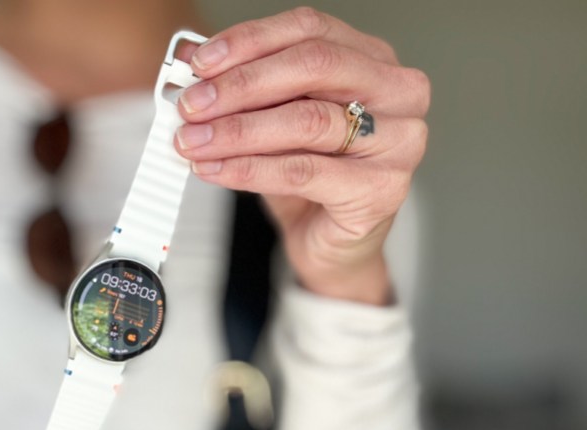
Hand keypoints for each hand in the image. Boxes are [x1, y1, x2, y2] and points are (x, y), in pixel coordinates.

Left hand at [175, 8, 429, 304]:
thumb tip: (189, 64)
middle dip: (241, 85)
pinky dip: (250, 169)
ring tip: (194, 141)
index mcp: (373, 59)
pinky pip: (303, 172)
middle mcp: (397, 92)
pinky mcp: (380, 189)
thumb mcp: (273, 122)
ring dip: (237, 131)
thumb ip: (243, 89)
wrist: (331, 243)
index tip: (201, 62)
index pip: (310, 29)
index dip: (250, 41)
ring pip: (307, 121)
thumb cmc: (310, 178)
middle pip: (313, 67)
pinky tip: (216, 169)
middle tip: (192, 105)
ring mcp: (397, 141)